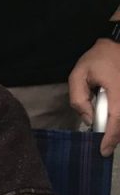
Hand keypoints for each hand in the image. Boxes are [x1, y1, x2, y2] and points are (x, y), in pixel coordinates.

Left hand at [69, 38, 119, 154]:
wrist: (117, 43)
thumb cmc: (98, 58)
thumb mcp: (78, 75)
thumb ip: (79, 99)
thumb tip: (89, 119)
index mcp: (118, 90)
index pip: (117, 119)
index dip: (111, 137)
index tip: (104, 150)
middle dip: (115, 136)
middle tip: (104, 146)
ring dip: (118, 128)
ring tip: (108, 135)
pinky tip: (113, 122)